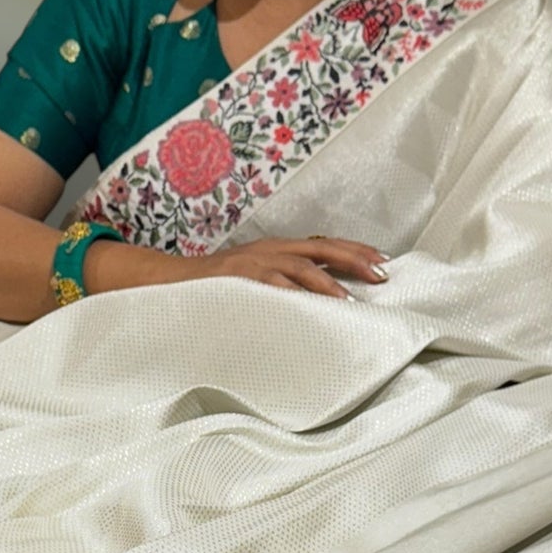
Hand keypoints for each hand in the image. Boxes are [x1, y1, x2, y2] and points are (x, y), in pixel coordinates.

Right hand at [182, 235, 388, 298]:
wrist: (168, 282)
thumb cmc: (214, 288)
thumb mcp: (254, 281)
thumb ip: (283, 287)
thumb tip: (317, 304)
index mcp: (276, 250)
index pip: (324, 246)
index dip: (355, 252)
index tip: (383, 262)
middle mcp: (270, 250)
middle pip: (321, 248)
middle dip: (354, 259)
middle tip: (382, 274)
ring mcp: (254, 262)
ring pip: (300, 266)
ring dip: (328, 282)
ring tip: (350, 300)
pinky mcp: (238, 277)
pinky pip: (270, 285)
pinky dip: (291, 295)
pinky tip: (308, 307)